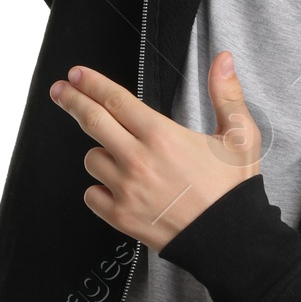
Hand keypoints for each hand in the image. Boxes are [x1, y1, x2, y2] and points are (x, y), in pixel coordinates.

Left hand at [49, 51, 261, 250]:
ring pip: (92, 159)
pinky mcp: (120, 216)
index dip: (92, 83)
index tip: (76, 74)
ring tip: (121, 155)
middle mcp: (138, 160)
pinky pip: (92, 194)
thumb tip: (223, 60)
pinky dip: (99, 188)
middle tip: (59, 90)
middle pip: (92, 121)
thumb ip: (227, 94)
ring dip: (100, 151)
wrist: (230, 242)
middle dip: (72, 101)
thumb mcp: (240, 136)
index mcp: (162, 136)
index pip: (115, 100)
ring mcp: (125, 189)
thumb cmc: (232, 190)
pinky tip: (117, 185)